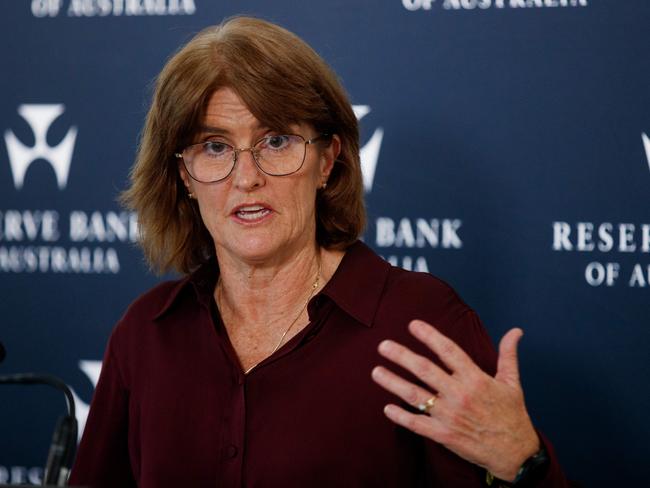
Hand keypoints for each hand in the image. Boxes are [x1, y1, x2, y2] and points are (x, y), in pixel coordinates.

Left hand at [371, 320, 539, 481]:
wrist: (515, 453)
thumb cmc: (512, 415)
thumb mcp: (512, 382)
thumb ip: (508, 354)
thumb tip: (515, 331)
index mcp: (475, 378)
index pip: (448, 351)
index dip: (430, 336)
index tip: (413, 325)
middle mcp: (459, 394)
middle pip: (425, 370)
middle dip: (401, 356)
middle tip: (383, 346)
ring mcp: (449, 416)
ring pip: (415, 395)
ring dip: (393, 382)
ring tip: (376, 371)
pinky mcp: (444, 435)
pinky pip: (417, 424)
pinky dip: (400, 416)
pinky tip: (387, 408)